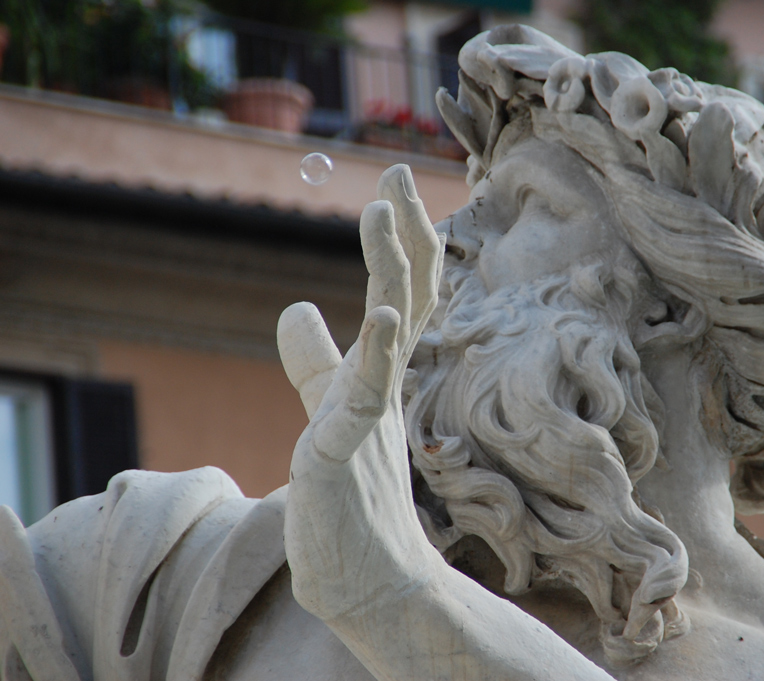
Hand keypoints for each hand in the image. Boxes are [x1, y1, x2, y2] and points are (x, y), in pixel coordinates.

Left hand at [278, 164, 443, 620]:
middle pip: (406, 295)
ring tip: (385, 210)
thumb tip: (295, 306)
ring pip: (392, 328)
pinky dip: (374, 349)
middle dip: (407, 234)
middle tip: (401, 172)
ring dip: (392, 268)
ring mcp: (372, 414)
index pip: (399, 293)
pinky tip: (377, 310)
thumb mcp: (328, 409)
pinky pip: (365, 392)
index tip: (396, 189)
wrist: (366, 576)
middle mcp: (385, 385)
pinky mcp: (348, 449)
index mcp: (380, 372)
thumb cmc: (351, 496)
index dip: (402, 241)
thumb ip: (315, 360)